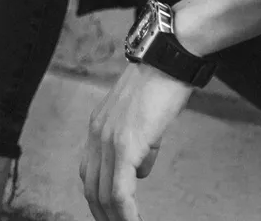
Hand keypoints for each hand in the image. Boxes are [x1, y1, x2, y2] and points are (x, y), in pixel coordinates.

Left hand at [79, 61, 193, 220]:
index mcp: (99, 125)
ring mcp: (108, 140)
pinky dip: (126, 215)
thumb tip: (139, 171)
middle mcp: (97, 134)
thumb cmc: (163, 80)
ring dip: (115, 218)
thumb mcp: (144, 115)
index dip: (99, 198)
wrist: (170, 56)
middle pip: (91, 188)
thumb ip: (139, 144)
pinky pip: (119, 193)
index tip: (111, 213)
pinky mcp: (125, 145)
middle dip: (104, 214)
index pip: (90, 173)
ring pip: (103, 195)